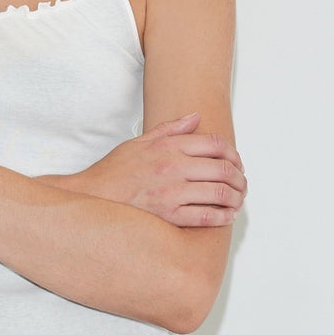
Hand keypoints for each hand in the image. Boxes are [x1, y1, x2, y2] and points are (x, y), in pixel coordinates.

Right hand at [67, 114, 245, 226]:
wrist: (91, 197)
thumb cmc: (114, 171)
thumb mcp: (140, 142)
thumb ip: (170, 129)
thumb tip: (196, 117)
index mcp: (169, 147)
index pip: (215, 144)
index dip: (233, 154)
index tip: (236, 163)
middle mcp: (173, 167)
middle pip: (222, 169)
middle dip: (239, 178)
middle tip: (242, 184)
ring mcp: (172, 192)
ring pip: (219, 193)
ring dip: (235, 198)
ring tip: (237, 201)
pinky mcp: (168, 215)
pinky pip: (205, 216)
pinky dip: (222, 217)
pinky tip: (226, 216)